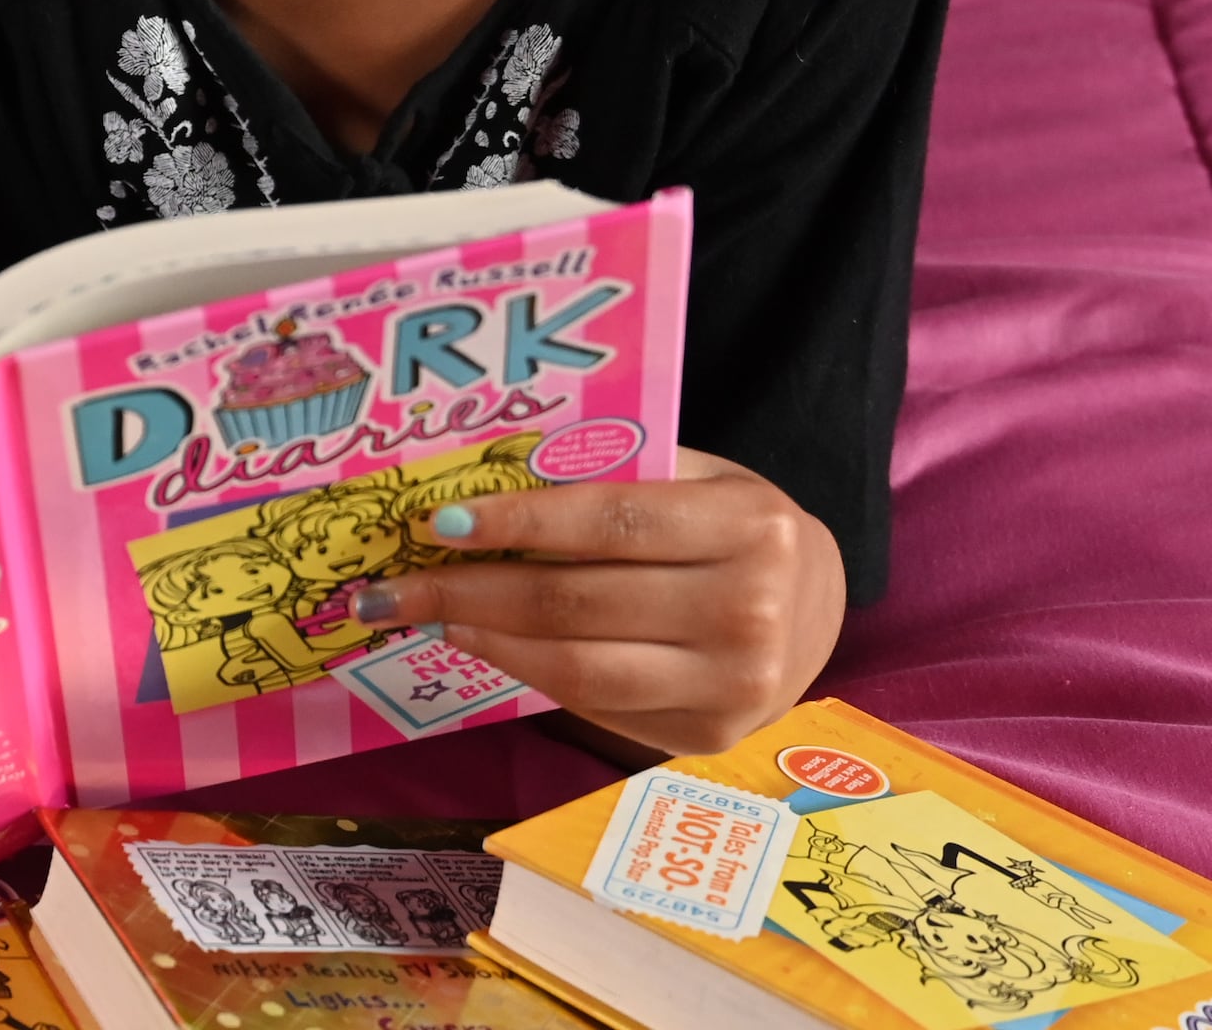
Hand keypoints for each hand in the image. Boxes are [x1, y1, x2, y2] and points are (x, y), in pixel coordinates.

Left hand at [345, 447, 843, 756]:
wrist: (817, 608)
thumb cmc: (736, 527)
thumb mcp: (700, 478)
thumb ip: (619, 475)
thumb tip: (488, 476)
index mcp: (749, 527)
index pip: (610, 521)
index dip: (519, 523)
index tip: (439, 520)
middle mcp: (749, 611)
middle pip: (578, 602)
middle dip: (470, 591)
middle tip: (393, 584)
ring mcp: (733, 686)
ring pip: (577, 667)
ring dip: (486, 641)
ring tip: (426, 616)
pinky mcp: (709, 736)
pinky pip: (596, 706)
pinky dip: (529, 675)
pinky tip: (486, 647)